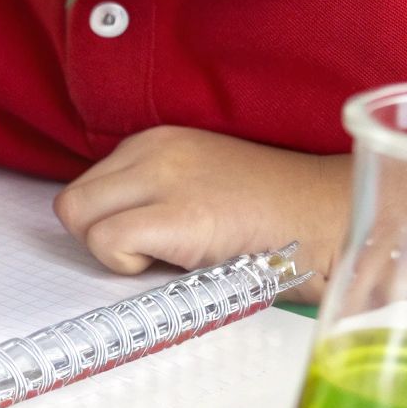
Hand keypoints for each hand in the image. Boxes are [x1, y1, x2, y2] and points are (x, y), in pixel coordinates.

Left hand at [52, 126, 351, 300]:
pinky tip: (174, 263)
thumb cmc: (275, 218)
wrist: (333, 220)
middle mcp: (154, 150)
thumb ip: (150, 195)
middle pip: (73, 202)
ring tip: (168, 256)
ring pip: (78, 219)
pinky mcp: (178, 214)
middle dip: (99, 237)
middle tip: (152, 253)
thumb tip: (103, 232)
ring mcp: (164, 178)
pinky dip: (127, 266)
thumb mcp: (200, 186)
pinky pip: (105, 241)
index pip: (88, 187)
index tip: (149, 239)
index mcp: (156, 142)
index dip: (110, 223)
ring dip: (113, 251)